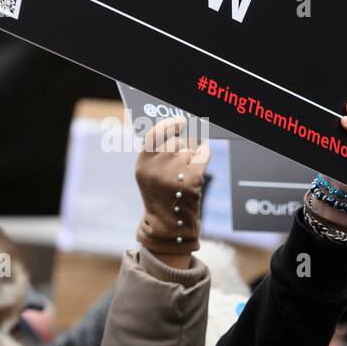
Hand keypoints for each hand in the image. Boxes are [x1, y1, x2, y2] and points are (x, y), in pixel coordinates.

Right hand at [134, 116, 209, 261]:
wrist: (170, 223)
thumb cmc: (161, 194)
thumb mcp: (149, 174)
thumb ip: (156, 152)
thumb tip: (176, 125)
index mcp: (142, 165)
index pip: (155, 134)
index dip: (169, 124)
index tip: (180, 121)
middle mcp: (157, 168)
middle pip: (176, 141)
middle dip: (183, 145)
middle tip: (183, 156)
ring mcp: (175, 173)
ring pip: (190, 148)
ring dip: (192, 154)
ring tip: (186, 170)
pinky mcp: (193, 179)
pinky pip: (203, 153)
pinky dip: (204, 154)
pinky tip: (199, 163)